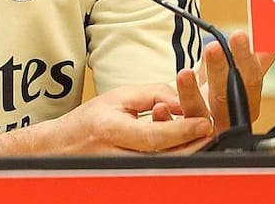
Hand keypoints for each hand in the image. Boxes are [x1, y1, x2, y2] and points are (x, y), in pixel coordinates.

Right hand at [0, 84, 212, 155]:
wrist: (62, 149)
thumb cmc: (90, 121)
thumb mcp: (118, 98)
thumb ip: (152, 95)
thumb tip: (182, 101)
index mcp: (111, 131)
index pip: (154, 136)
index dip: (182, 130)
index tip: (204, 122)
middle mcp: (118, 157)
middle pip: (165, 157)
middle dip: (192, 145)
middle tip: (212, 130)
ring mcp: (124, 173)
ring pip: (165, 166)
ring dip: (187, 152)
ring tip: (202, 136)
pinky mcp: (130, 179)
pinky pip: (159, 170)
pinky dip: (174, 158)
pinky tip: (186, 147)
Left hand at [176, 30, 274, 134]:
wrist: (199, 131)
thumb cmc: (219, 100)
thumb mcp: (236, 79)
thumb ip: (252, 61)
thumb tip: (272, 37)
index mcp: (244, 104)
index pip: (249, 81)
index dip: (245, 60)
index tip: (239, 35)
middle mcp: (226, 120)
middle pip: (225, 97)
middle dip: (219, 72)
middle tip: (213, 47)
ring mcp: (203, 132)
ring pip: (197, 115)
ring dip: (190, 95)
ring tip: (184, 73)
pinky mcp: (181, 139)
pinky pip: (172, 132)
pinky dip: (166, 120)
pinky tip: (160, 107)